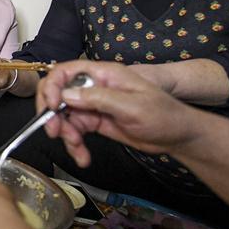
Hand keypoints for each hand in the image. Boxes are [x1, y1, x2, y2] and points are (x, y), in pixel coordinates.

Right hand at [37, 60, 198, 166]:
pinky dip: (75, 145)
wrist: (178, 136)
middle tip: (55, 133)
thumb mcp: (133, 105)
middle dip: (52, 115)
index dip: (52, 87)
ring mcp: (93, 105)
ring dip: (66, 135)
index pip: (65, 72)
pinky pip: (75, 132)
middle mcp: (94, 88)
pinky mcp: (94, 122)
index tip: (51, 107)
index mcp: (104, 75)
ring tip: (78, 150)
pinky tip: (83, 156)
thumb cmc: (164, 114)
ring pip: (64, 117)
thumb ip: (99, 98)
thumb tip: (67, 95)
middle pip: (58, 95)